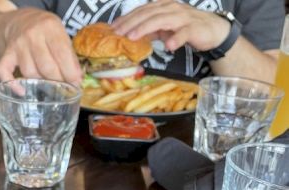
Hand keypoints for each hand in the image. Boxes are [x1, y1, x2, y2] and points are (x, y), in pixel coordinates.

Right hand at [0, 9, 82, 84]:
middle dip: (57, 81)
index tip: (75, 85)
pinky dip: (12, 84)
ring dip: (40, 83)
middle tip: (62, 86)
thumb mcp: (61, 35)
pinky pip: (4, 71)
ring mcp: (18, 45)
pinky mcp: (6, 54)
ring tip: (47, 84)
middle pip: (46, 68)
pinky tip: (22, 91)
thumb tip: (77, 81)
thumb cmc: (46, 33)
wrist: (21, 21)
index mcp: (50, 28)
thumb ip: (70, 57)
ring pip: (30, 74)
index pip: (62, 55)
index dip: (70, 74)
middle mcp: (32, 35)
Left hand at [112, 0, 230, 51]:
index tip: (113, 27)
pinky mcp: (193, 28)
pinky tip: (168, 45)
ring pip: (161, 20)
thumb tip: (131, 36)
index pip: (142, 10)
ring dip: (145, 28)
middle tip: (117, 33)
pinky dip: (176, 38)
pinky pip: (184, 33)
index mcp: (163, 6)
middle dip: (131, 23)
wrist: (212, 30)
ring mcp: (182, 17)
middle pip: (148, 13)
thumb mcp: (164, 28)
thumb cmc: (185, 28)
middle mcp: (171, 8)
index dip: (127, 18)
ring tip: (132, 36)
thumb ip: (149, 30)